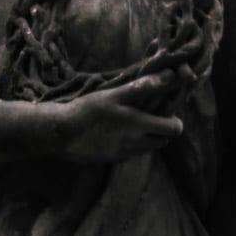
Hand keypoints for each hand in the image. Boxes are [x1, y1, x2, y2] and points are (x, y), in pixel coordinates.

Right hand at [60, 77, 183, 162]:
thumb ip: (143, 87)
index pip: (174, 128)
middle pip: (163, 140)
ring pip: (148, 147)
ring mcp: (125, 154)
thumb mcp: (114, 94)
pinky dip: (131, 142)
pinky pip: (131, 152)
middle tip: (151, 114)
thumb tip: (169, 76)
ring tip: (133, 121)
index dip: (173, 118)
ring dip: (147, 136)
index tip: (164, 108)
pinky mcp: (113, 159)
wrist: (61, 134)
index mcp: (139, 125)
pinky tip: (117, 131)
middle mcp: (136, 143)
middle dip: (162, 128)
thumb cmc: (88, 110)